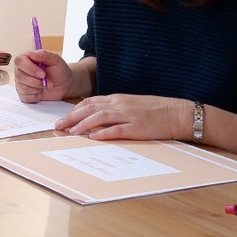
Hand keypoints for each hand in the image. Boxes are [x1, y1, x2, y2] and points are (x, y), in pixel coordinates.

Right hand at [14, 50, 74, 101]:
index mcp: (26, 58)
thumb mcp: (55, 60)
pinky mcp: (23, 94)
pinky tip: (40, 92)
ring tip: (44, 85)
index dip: (29, 68)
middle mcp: (20, 70)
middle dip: (36, 81)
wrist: (63, 85)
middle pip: (19, 75)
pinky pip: (25, 97)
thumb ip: (44, 54)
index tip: (42, 74)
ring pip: (22, 87)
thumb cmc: (59, 71)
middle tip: (47, 81)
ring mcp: (20, 82)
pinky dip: (36, 96)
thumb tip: (32, 54)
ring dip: (37, 88)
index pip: (19, 61)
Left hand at [57, 94, 187, 139]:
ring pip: (100, 117)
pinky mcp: (137, 127)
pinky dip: (103, 133)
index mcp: (118, 98)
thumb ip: (115, 109)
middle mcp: (120, 104)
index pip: (90, 101)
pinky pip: (117, 130)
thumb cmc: (155, 110)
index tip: (63, 118)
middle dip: (72, 117)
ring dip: (83, 124)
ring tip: (71, 132)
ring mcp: (129, 115)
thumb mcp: (132, 104)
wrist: (177, 112)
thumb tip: (97, 117)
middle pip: (90, 108)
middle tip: (58, 126)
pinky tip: (93, 137)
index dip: (75, 110)